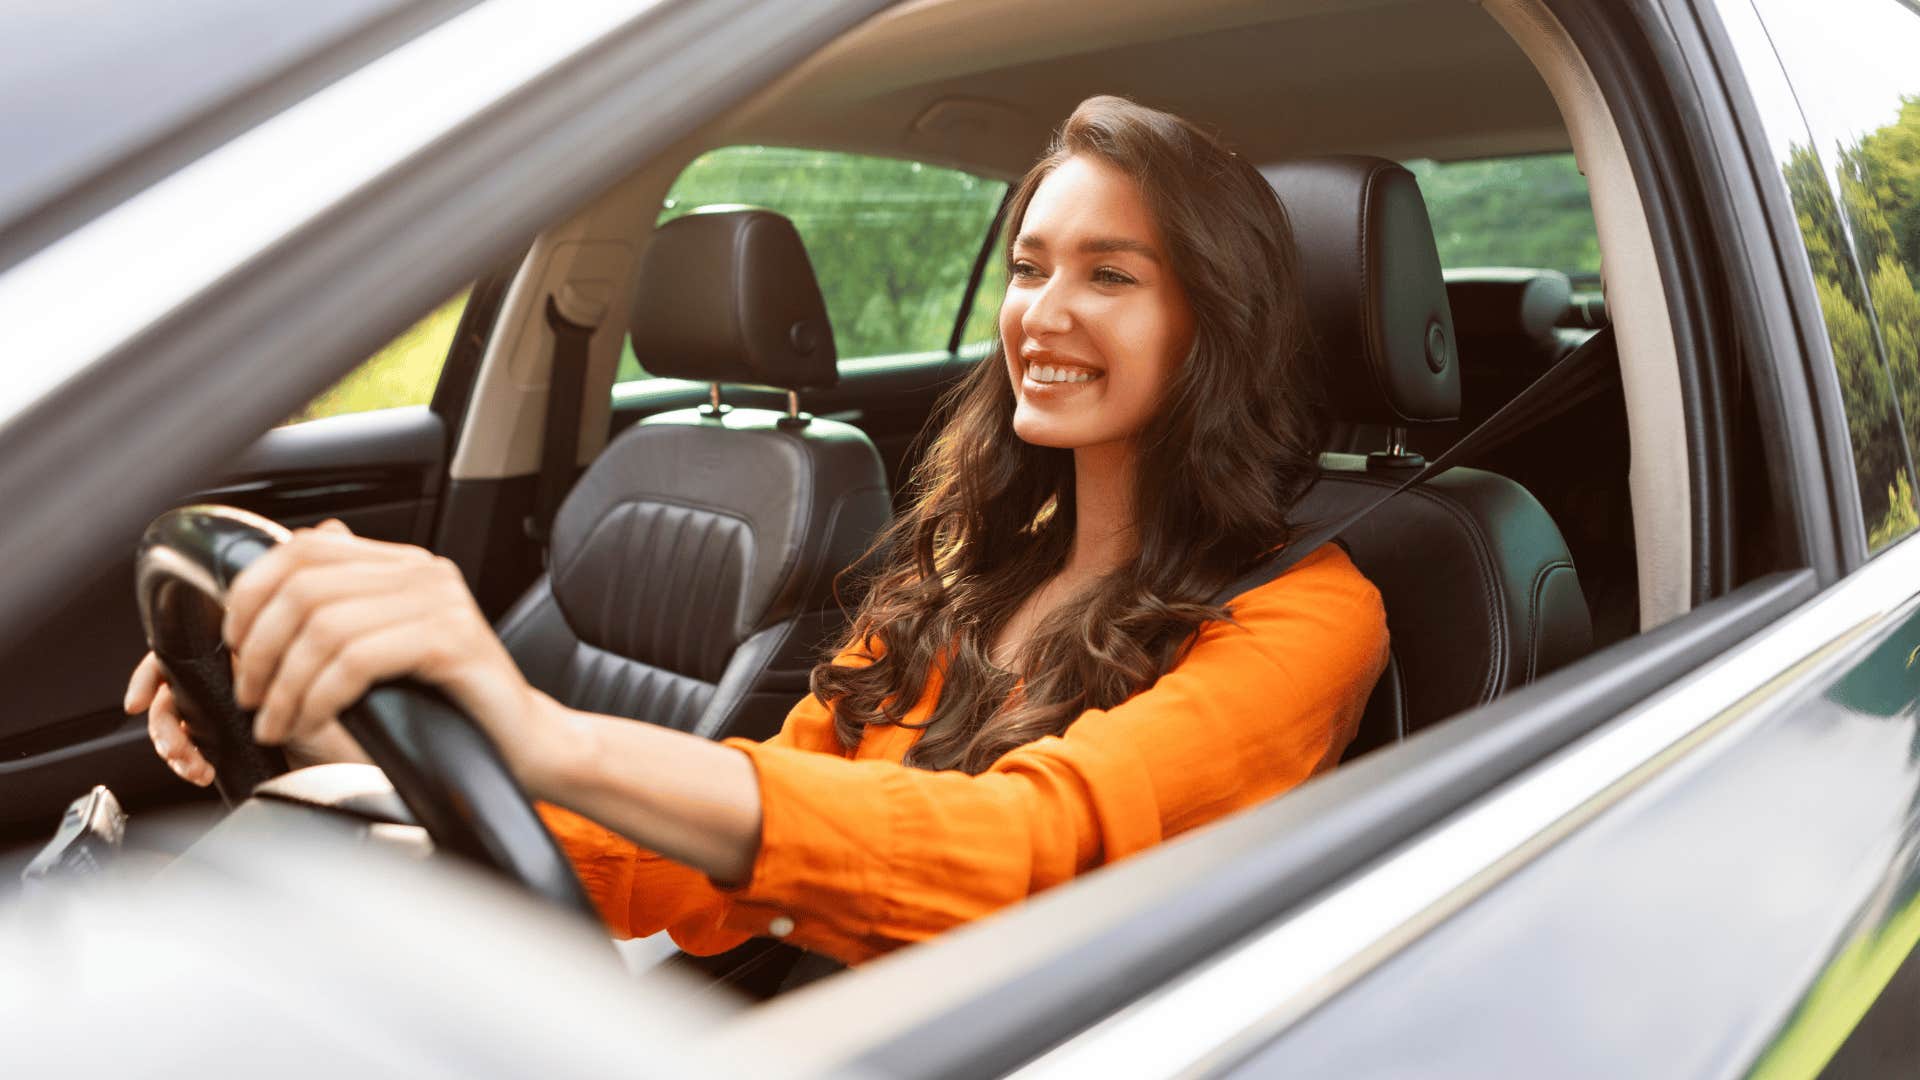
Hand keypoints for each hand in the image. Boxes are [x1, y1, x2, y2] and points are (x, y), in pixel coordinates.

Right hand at [127, 648, 368, 785]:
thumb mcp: (297, 685)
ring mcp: (227, 707)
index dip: (152, 672)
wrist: (350, 765)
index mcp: (246, 649)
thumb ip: (254, 666)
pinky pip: (191, 746)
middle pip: (170, 688)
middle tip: (175, 748)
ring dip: (172, 744)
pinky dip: (187, 761)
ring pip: (174, 719)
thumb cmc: (340, 716)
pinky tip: (202, 772)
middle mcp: (232, 674)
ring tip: (193, 765)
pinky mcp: (228, 740)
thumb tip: (227, 661)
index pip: (183, 647)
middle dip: (161, 721)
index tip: (138, 699)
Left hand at [218, 519, 560, 778]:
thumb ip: (338, 611)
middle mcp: (424, 573)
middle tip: (250, 695)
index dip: (253, 591)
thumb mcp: (380, 654)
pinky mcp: (452, 641)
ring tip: (275, 722)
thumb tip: (278, 573)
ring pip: (324, 626)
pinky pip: (358, 660)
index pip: (306, 547)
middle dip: (259, 646)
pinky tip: (309, 724)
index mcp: (403, 566)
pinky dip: (318, 696)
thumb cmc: (451, 709)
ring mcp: (441, 603)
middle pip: (305, 585)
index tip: (234, 643)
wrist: (524, 745)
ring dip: (284, 683)